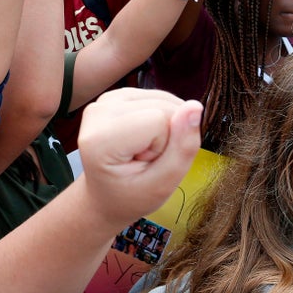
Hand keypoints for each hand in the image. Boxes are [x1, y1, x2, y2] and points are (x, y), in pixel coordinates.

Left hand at [76, 88, 203, 223]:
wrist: (106, 196)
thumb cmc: (132, 197)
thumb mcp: (163, 185)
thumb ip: (183, 148)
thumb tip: (195, 106)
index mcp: (100, 140)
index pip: (160, 120)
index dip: (164, 145)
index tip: (145, 165)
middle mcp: (97, 112)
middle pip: (162, 106)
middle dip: (165, 134)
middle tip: (144, 160)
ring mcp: (103, 101)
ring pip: (162, 99)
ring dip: (163, 127)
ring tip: (141, 151)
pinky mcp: (113, 96)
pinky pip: (156, 97)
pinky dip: (159, 118)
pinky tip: (142, 139)